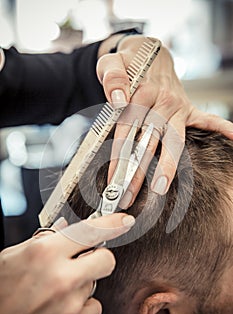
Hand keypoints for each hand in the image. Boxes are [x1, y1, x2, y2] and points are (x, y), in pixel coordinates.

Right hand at [0, 213, 134, 313]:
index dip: (113, 223)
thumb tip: (67, 229)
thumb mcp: (13, 256)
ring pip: (96, 283)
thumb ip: (44, 240)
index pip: (91, 231)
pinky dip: (82, 304)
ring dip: (82, 282)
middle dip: (98, 256)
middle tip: (82, 259)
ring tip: (57, 288)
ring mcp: (70, 304)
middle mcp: (61, 277)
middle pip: (107, 259)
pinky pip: (93, 307)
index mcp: (45, 253)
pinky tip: (62, 305)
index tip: (124, 221)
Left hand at [97, 34, 232, 207]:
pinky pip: (208, 120)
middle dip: (137, 171)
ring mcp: (178, 106)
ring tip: (160, 188)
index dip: (118, 155)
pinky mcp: (188, 109)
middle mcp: (163, 101)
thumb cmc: (129, 62)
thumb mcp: (112, 62)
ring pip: (174, 140)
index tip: (112, 180)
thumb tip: (120, 99)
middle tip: (129, 196)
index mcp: (142, 92)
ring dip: (167, 165)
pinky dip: (223, 129)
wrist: (148, 53)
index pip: (128, 129)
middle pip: (149, 141)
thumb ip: (112, 77)